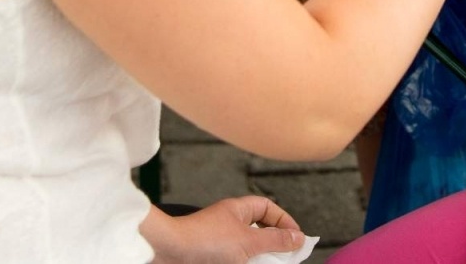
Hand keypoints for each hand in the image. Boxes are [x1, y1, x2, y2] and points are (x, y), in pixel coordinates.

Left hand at [145, 197, 303, 263]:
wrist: (167, 253)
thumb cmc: (203, 241)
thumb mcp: (248, 242)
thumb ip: (275, 241)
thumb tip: (298, 238)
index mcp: (238, 210)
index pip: (268, 208)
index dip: (284, 221)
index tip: (296, 238)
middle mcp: (228, 223)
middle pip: (258, 231)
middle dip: (272, 245)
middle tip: (285, 258)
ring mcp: (217, 241)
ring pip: (246, 249)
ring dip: (258, 259)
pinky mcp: (210, 257)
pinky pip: (234, 259)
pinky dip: (243, 263)